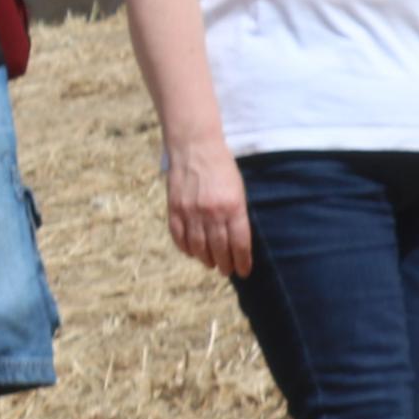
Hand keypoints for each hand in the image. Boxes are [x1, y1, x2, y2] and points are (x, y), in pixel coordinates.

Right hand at [165, 141, 253, 275]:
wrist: (195, 147)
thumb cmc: (222, 168)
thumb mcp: (239, 190)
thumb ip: (237, 215)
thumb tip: (236, 241)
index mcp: (233, 207)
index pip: (239, 244)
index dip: (242, 262)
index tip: (244, 271)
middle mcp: (212, 213)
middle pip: (219, 250)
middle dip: (225, 264)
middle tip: (227, 270)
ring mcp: (191, 212)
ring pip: (198, 248)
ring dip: (206, 259)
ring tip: (211, 263)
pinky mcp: (174, 209)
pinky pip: (179, 237)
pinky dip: (186, 248)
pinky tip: (192, 252)